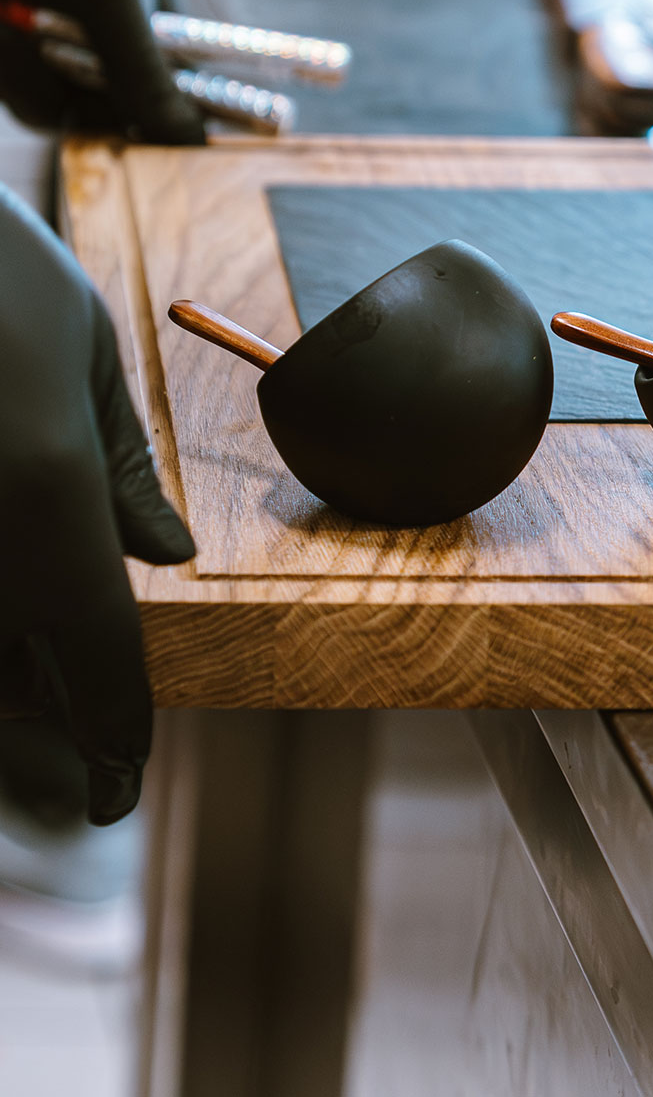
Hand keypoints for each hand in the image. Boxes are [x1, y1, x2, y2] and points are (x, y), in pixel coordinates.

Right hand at [0, 186, 194, 823]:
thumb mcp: (79, 349)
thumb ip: (121, 467)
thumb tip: (164, 555)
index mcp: (43, 491)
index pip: (97, 649)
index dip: (116, 727)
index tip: (121, 778)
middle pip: (6, 685)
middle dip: (46, 724)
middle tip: (84, 747)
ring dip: (5, 686)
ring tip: (41, 658)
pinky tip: (13, 574)